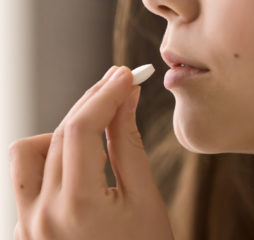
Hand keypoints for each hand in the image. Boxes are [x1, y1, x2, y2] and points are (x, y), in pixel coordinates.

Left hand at [9, 66, 173, 239]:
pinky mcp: (23, 231)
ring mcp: (26, 227)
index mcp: (77, 209)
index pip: (81, 130)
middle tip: (119, 87)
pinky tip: (79, 165)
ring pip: (29, 153)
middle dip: (91, 105)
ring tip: (95, 136)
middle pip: (58, 134)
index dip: (104, 95)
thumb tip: (125, 100)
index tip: (124, 76)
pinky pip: (27, 180)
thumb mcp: (144, 198)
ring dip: (61, 133)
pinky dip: (51, 160)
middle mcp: (40, 217)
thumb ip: (128, 143)